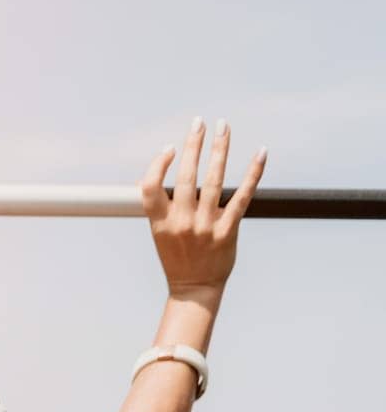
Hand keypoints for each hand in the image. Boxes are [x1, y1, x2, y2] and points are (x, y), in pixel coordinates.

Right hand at [141, 118, 266, 302]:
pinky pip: (242, 196)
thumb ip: (163, 206)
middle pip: (186, 176)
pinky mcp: (228, 230)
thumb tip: (167, 170)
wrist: (195, 288)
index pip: (150, 187)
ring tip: (223, 127)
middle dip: (193, 144)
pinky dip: (253, 173)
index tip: (169, 149)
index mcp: (161, 223)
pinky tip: (260, 153)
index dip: (157, 165)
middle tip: (199, 122)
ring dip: (219, 149)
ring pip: (214, 180)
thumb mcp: (160, 233)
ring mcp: (206, 226)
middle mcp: (182, 222)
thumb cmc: (178, 257)